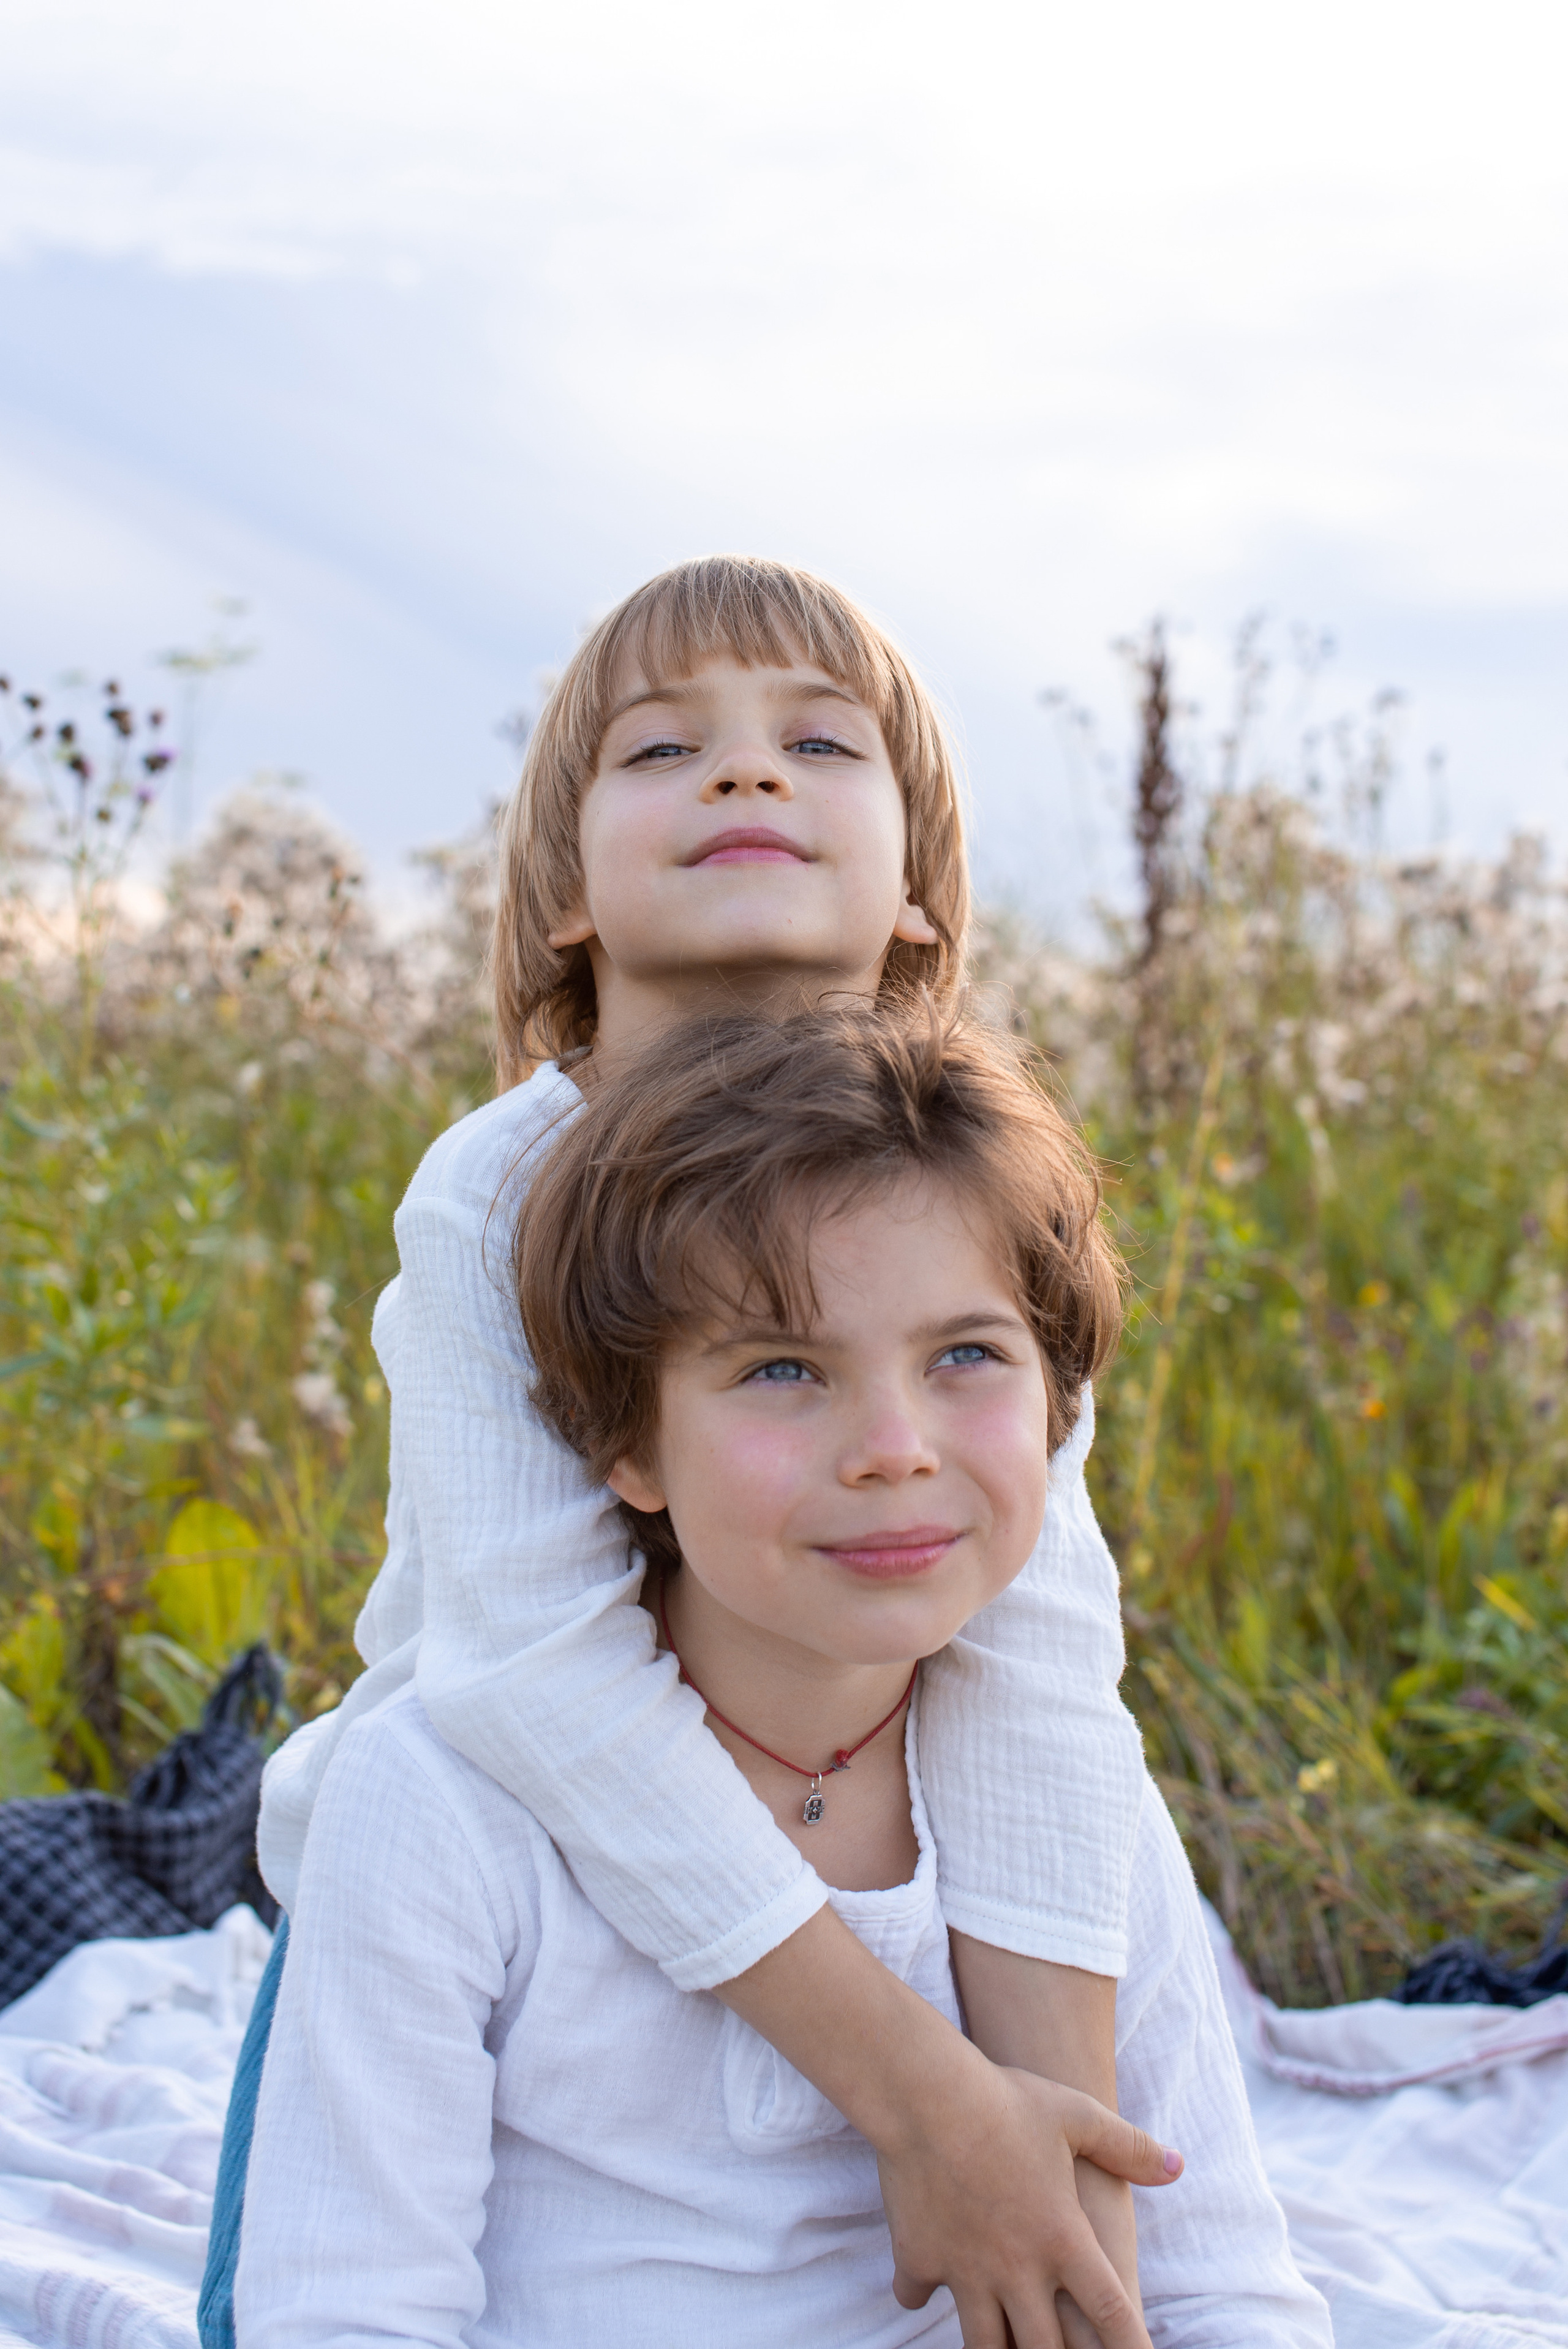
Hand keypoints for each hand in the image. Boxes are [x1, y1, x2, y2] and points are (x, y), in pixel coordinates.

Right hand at [879, 2060, 1180, 2348]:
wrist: (926, 2093)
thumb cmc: (1007, 2099)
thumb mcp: (1077, 2115)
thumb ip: (1128, 2147)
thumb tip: (1177, 2166)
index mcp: (1063, 2238)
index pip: (1111, 2313)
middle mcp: (1017, 2267)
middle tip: (1061, 2347)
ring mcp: (965, 2269)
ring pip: (983, 2345)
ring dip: (995, 2346)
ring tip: (1001, 2340)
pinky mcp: (919, 2259)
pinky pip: (918, 2297)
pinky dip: (921, 2295)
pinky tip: (922, 2284)